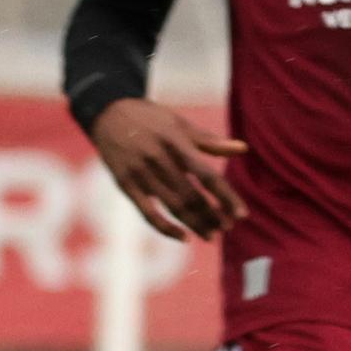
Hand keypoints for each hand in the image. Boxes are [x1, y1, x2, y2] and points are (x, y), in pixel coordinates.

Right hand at [90, 97, 246, 241]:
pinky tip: (183, 237)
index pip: (206, 175)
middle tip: (227, 228)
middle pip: (191, 196)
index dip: (225, 196)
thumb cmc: (150, 119)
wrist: (107, 113)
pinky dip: (166, 228)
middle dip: (212, 215)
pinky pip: (147, 212)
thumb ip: (210, 141)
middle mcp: (158, 159)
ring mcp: (140, 173)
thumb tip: (243, 149)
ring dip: (194, 224)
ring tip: (210, 235)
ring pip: (173, 206)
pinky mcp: (125, 184)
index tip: (242, 214)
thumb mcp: (179, 124)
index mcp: (176, 143)